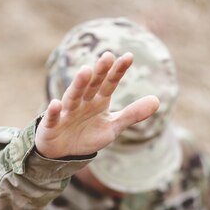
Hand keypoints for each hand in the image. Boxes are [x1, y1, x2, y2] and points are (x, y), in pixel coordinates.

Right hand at [35, 52, 159, 158]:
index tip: (129, 57)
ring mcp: (66, 112)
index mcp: (98, 101)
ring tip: (85, 71)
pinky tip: (57, 104)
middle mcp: (82, 102)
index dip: (118, 71)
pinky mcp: (52, 125)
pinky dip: (54, 112)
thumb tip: (157, 100)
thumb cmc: (88, 135)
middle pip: (92, 85)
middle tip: (107, 56)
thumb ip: (132, 114)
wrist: (63, 152)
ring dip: (78, 85)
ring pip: (73, 96)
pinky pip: (53, 118)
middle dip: (99, 72)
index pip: (110, 83)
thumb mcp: (113, 126)